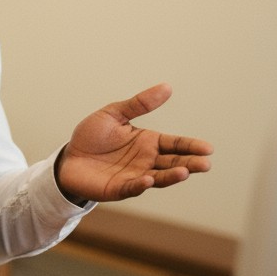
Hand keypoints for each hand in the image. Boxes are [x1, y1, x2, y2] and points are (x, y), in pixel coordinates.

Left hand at [55, 83, 211, 202]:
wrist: (68, 157)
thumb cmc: (92, 136)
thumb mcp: (114, 114)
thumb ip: (139, 104)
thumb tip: (167, 87)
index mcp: (148, 142)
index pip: (175, 144)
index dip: (191, 146)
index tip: (208, 148)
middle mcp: (145, 161)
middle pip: (172, 162)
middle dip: (189, 164)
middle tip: (205, 164)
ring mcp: (134, 176)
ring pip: (158, 177)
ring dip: (171, 176)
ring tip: (185, 172)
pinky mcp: (118, 189)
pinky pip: (132, 187)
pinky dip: (141, 185)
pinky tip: (148, 180)